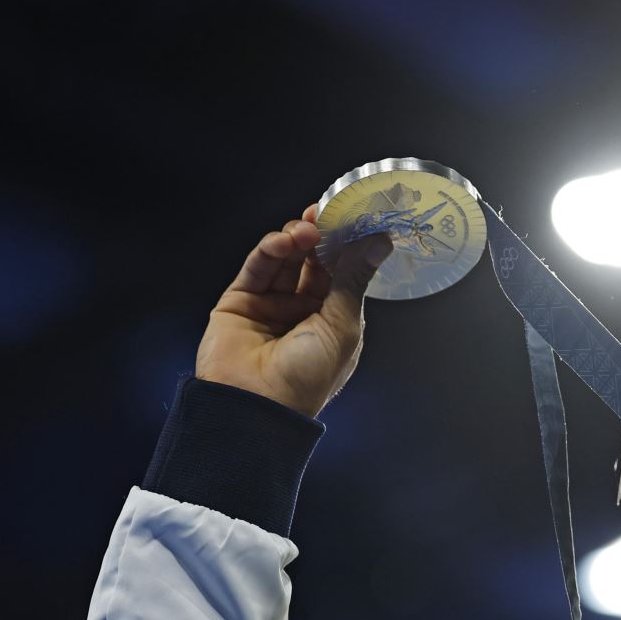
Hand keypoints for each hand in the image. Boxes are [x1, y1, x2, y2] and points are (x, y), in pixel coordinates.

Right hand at [194, 202, 392, 418]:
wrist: (257, 407)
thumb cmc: (308, 377)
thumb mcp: (342, 326)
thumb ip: (355, 279)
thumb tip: (380, 241)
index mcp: (333, 321)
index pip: (342, 274)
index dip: (346, 246)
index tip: (353, 218)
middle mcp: (303, 310)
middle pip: (313, 262)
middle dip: (322, 236)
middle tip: (328, 212)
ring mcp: (271, 304)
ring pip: (285, 259)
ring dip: (297, 239)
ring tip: (306, 228)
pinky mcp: (240, 300)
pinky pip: (258, 268)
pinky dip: (270, 250)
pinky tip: (285, 241)